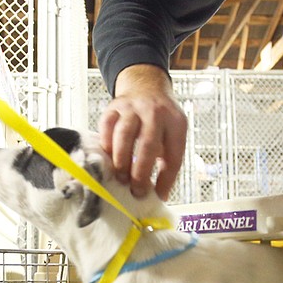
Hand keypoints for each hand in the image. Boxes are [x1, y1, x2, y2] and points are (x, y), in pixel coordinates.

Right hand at [98, 64, 187, 198]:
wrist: (146, 87)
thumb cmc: (160, 119)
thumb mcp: (173, 135)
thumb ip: (168, 163)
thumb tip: (159, 195)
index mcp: (176, 123)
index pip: (173, 154)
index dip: (166, 178)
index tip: (157, 195)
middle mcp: (155, 112)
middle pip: (148, 144)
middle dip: (140, 172)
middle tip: (135, 190)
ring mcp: (132, 108)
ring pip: (124, 135)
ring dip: (121, 161)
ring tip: (120, 178)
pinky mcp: (114, 107)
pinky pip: (107, 127)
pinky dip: (106, 145)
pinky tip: (108, 159)